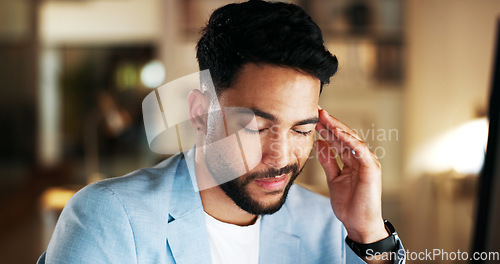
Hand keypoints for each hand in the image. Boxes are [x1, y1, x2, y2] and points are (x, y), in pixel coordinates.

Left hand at [315, 106, 387, 243]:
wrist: (359, 224)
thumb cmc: (349, 205)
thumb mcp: (333, 179)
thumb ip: (328, 161)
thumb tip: (320, 142)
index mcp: (352, 160)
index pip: (338, 140)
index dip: (326, 128)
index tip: (312, 118)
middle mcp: (361, 158)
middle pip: (345, 135)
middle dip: (330, 122)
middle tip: (316, 110)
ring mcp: (368, 162)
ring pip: (352, 139)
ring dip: (338, 127)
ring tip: (324, 117)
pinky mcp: (372, 168)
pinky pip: (360, 150)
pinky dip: (349, 140)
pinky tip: (337, 132)